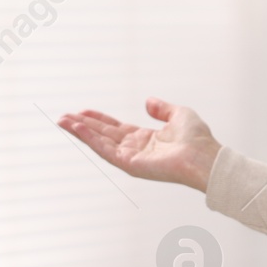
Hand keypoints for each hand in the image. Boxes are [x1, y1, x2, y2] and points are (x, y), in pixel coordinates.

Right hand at [57, 98, 222, 192]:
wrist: (204, 156)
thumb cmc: (197, 139)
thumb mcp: (179, 115)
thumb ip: (162, 109)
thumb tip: (148, 101)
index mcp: (146, 139)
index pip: (116, 128)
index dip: (98, 119)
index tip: (82, 112)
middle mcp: (135, 149)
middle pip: (103, 135)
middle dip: (83, 126)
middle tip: (62, 117)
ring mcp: (131, 158)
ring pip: (100, 143)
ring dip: (81, 132)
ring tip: (63, 122)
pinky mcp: (130, 165)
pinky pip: (106, 150)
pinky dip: (90, 139)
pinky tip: (79, 129)